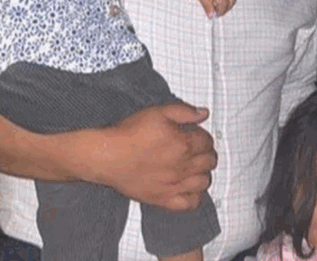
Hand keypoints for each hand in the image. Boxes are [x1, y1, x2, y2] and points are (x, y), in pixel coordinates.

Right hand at [79, 103, 216, 210]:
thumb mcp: (158, 112)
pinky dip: (195, 197)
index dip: (203, 137)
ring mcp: (175, 185)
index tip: (196, 136)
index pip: (208, 142)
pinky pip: (190, 203)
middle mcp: (183, 166)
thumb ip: (184, 112)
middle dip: (206, 154)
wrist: (107, 156)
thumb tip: (203, 113)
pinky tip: (188, 188)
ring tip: (193, 168)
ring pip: (204, 182)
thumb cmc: (129, 133)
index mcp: (184, 144)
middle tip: (196, 151)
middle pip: (209, 162)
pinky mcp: (164, 199)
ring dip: (203, 173)